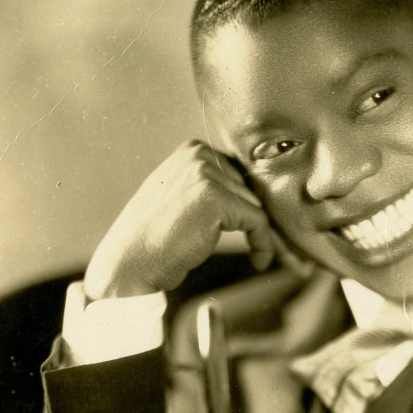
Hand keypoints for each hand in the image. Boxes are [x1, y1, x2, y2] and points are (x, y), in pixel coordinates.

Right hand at [84, 140, 311, 299]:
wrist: (130, 262)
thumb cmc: (154, 240)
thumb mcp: (183, 200)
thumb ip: (212, 189)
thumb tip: (252, 199)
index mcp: (193, 150)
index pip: (240, 175)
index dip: (254, 205)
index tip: (268, 232)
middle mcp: (200, 154)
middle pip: (251, 189)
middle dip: (265, 221)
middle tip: (281, 251)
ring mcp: (207, 173)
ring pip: (257, 206)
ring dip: (268, 236)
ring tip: (271, 259)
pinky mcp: (216, 198)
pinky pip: (257, 222)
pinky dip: (263, 244)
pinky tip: (259, 261)